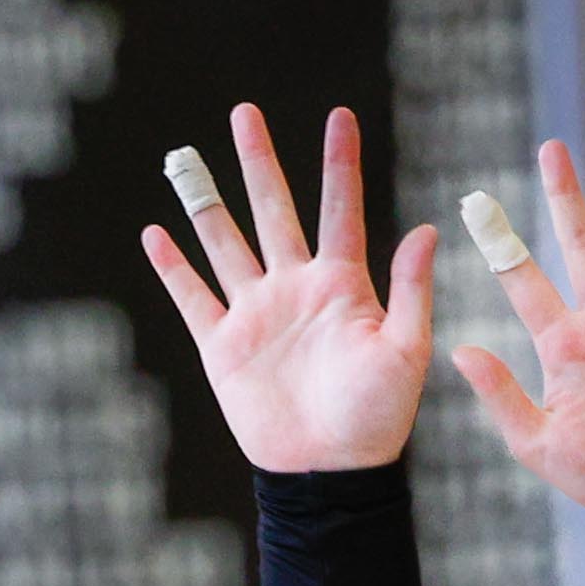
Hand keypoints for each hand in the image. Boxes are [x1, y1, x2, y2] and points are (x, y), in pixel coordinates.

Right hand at [145, 105, 434, 473]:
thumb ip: (412, 290)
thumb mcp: (406, 352)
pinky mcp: (223, 347)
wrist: (328, 473)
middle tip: (246, 112)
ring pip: (225, 242)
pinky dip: (173, 268)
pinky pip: (193, 298)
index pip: (340, 210)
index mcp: (342, 286)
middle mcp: (295, 288)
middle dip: (258, 161)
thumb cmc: (377, 419)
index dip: (340, 164)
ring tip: (184, 158)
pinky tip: (155, 234)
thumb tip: (429, 227)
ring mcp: (256, 314)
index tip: (340, 117)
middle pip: (273, 209)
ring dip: (205, 202)